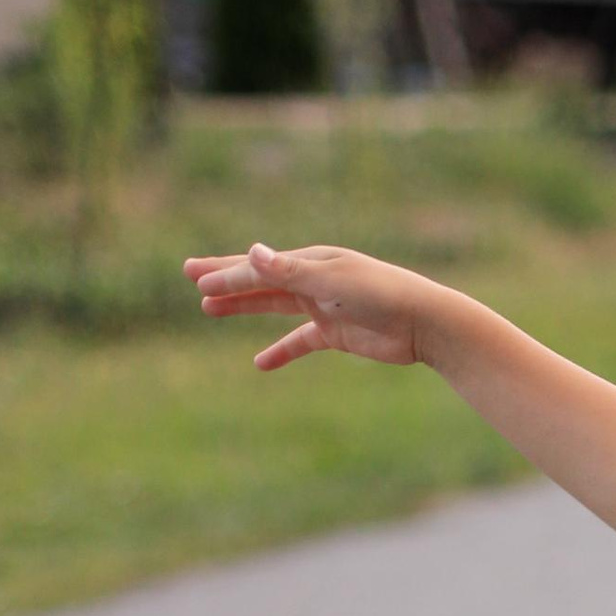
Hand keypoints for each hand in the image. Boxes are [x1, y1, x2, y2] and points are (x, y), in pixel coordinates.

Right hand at [181, 241, 432, 372]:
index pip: (259, 267)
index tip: (196, 279)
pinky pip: (300, 342)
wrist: (424, 323)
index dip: (226, 273)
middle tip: (191, 278)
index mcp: (311, 261)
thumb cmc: (381, 295)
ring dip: (244, 308)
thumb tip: (252, 253)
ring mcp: (323, 306)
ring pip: (274, 307)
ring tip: (209, 310)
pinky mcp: (336, 333)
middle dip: (227, 279)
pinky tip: (260, 363)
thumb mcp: (331, 282)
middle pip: (261, 280)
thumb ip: (290, 272)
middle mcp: (314, 279)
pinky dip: (281, 351)